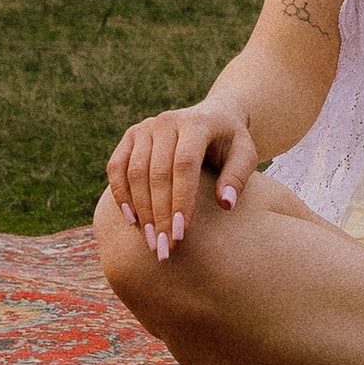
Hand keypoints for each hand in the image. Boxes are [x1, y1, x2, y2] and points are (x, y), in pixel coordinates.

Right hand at [106, 100, 257, 258]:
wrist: (213, 117)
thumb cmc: (231, 144)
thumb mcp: (245, 155)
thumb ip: (237, 177)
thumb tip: (226, 205)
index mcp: (196, 124)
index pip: (184, 165)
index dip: (181, 200)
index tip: (181, 233)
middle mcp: (167, 122)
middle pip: (157, 172)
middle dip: (159, 214)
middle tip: (163, 247)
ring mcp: (145, 127)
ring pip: (135, 172)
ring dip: (141, 210)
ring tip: (150, 241)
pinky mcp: (130, 136)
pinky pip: (117, 166)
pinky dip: (120, 193)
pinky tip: (131, 220)